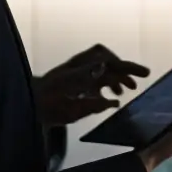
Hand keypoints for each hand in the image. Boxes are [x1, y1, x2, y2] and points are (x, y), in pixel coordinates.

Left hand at [34, 44, 149, 127]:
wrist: (28, 104)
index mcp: (81, 71)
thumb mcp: (69, 109)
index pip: (109, 63)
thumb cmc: (46, 106)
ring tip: (128, 90)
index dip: (127, 68)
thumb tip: (114, 101)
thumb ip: (92, 105)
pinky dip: (107, 83)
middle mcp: (81, 68)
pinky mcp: (73, 80)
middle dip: (126, 69)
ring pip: (103, 68)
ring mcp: (76, 72)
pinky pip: (95, 76)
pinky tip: (112, 97)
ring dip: (117, 76)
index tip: (141, 75)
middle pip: (108, 62)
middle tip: (142, 77)